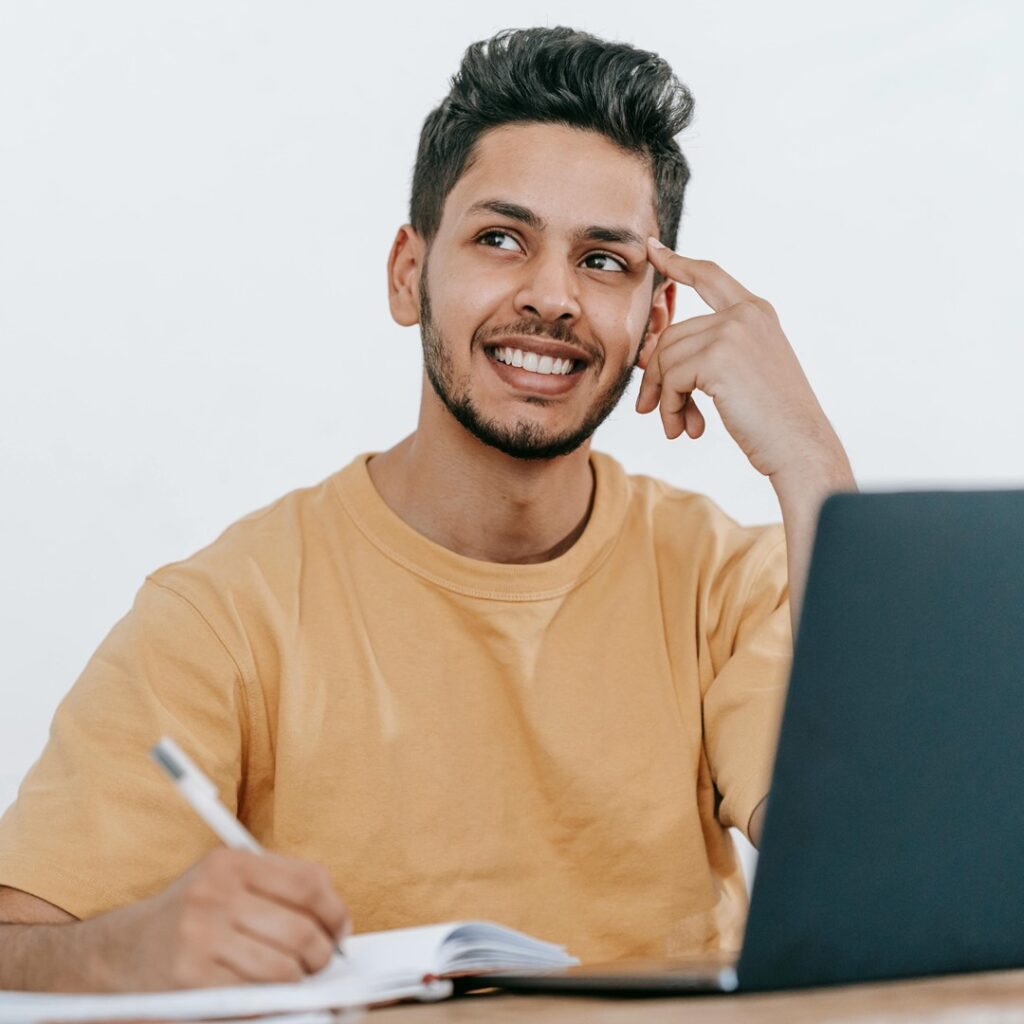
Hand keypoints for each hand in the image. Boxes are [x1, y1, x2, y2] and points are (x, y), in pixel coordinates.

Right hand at [95, 848, 349, 990]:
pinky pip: (253, 996)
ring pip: (283, 967)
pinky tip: (268, 996)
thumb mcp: (226, 882)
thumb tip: (336, 921)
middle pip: (301, 929)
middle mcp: (215, 894)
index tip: (341, 929)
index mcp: (231, 863)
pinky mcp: (190, 980)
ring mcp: (201, 937)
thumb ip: (277, 887)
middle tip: (322, 962)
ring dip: (298, 980)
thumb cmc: (188, 917)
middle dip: (322, 953)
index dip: (335, 911)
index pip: (308, 882)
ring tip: (294, 979)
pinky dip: (271, 1001)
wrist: (117, 953)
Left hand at [637, 237, 844, 480]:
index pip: (709, 276)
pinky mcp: (718, 357)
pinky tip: (685, 429)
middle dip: (658, 377)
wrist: (800, 446)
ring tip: (676, 427)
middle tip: (653, 411)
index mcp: (756, 312)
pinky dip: (670, 408)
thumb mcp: (743, 374)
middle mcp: (745, 314)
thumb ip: (708, 353)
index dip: (678, 263)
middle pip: (672, 335)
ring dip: (665, 399)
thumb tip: (651, 354)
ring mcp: (733, 332)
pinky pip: (671, 379)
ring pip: (666, 359)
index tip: (653, 250)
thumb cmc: (773, 420)